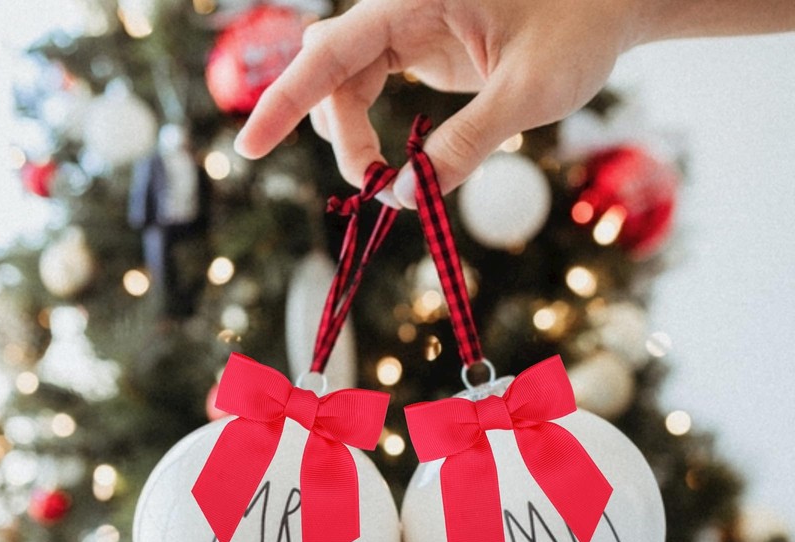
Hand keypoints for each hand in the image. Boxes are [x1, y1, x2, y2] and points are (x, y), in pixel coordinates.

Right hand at [234, 0, 640, 206]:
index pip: (331, 49)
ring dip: (350, 135)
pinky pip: (371, 87)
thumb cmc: (582, 29)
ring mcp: (409, 28)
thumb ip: (466, 144)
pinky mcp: (422, 49)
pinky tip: (387, 159)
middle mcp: (402, 7)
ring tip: (383, 178)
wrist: (615, 2)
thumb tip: (408, 198)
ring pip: (346, 83)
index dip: (284, 99)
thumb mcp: (528, 93)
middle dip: (338, 132)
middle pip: (331, 72)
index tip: (250, 147)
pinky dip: (369, 128)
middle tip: (375, 187)